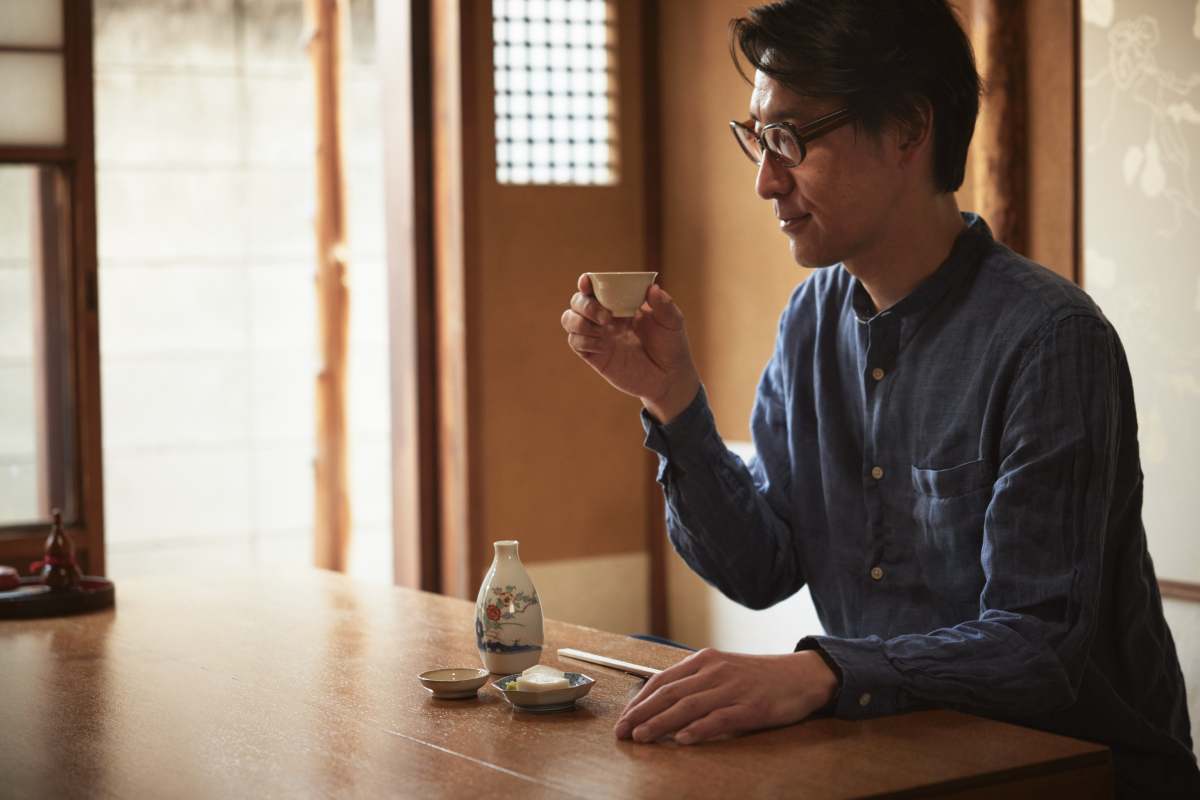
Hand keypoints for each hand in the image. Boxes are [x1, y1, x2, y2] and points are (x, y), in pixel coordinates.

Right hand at [560, 273, 700, 422]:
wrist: (670, 378)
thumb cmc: (671, 346)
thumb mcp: (673, 322)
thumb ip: (664, 305)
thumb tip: (653, 288)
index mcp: (621, 304)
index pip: (596, 288)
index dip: (587, 282)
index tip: (587, 281)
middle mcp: (605, 318)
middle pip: (577, 302)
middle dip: (585, 304)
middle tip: (606, 315)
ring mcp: (598, 337)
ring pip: (569, 320)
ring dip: (580, 320)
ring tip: (604, 327)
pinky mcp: (595, 356)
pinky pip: (576, 343)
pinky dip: (585, 340)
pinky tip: (604, 346)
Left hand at [614, 649, 837, 745]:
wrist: (801, 675)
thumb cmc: (758, 677)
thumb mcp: (723, 670)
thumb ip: (696, 683)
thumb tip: (662, 703)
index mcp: (704, 660)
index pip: (662, 680)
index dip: (640, 701)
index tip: (623, 718)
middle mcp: (715, 671)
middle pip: (670, 693)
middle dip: (642, 714)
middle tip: (622, 732)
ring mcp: (732, 688)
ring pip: (689, 706)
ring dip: (661, 723)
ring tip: (642, 737)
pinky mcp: (751, 708)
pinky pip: (720, 718)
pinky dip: (698, 728)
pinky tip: (682, 739)